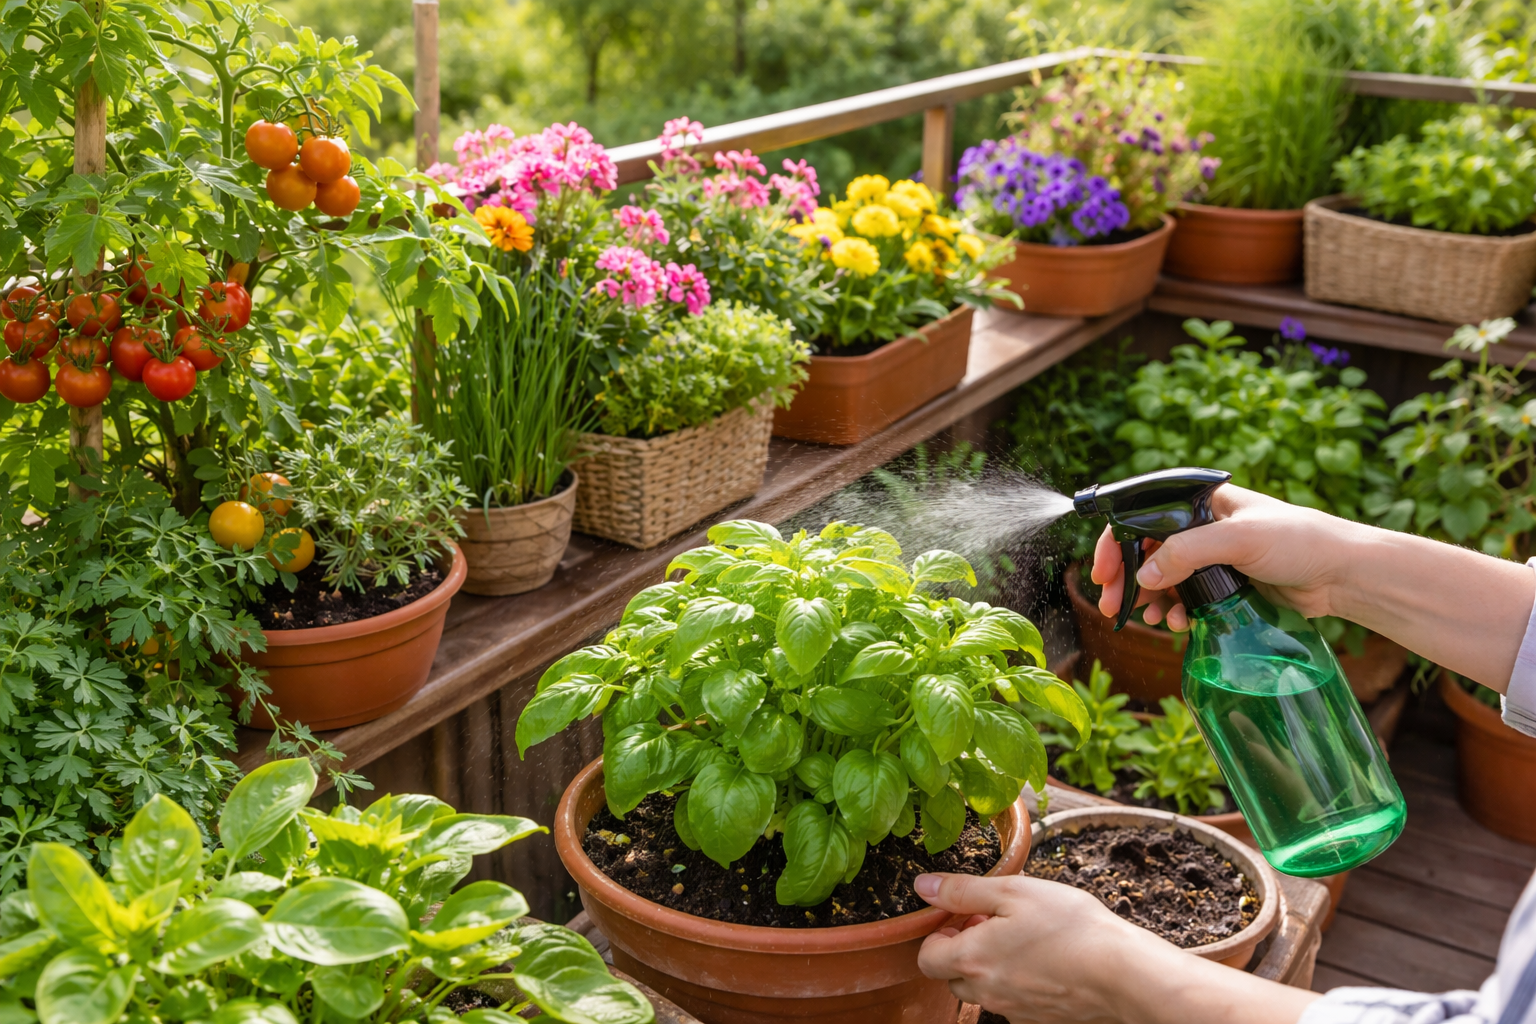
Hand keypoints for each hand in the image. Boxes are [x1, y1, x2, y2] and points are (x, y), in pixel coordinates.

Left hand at [914, 872, 1164, 1022]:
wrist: (1123, 974)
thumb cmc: (1069, 926)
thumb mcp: (1012, 891)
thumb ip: (961, 890)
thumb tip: (922, 886)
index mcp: (971, 959)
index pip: (927, 957)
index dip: (939, 933)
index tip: (967, 914)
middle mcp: (986, 993)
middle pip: (952, 976)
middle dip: (964, 949)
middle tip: (996, 922)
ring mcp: (1013, 1011)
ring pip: (983, 990)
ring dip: (990, 966)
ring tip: (1024, 938)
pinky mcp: (1038, 1020)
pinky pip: (1012, 1002)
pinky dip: (1017, 982)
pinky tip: (1045, 961)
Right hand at [1090, 484, 1358, 630]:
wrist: (1343, 574)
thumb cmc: (1299, 541)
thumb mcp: (1238, 539)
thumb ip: (1186, 552)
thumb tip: (1143, 577)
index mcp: (1200, 501)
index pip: (1141, 516)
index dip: (1115, 543)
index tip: (1103, 574)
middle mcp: (1201, 526)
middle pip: (1145, 550)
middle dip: (1127, 579)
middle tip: (1114, 606)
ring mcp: (1212, 557)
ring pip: (1162, 578)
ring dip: (1150, 600)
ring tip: (1150, 619)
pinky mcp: (1223, 585)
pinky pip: (1184, 598)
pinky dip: (1173, 611)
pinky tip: (1176, 623)